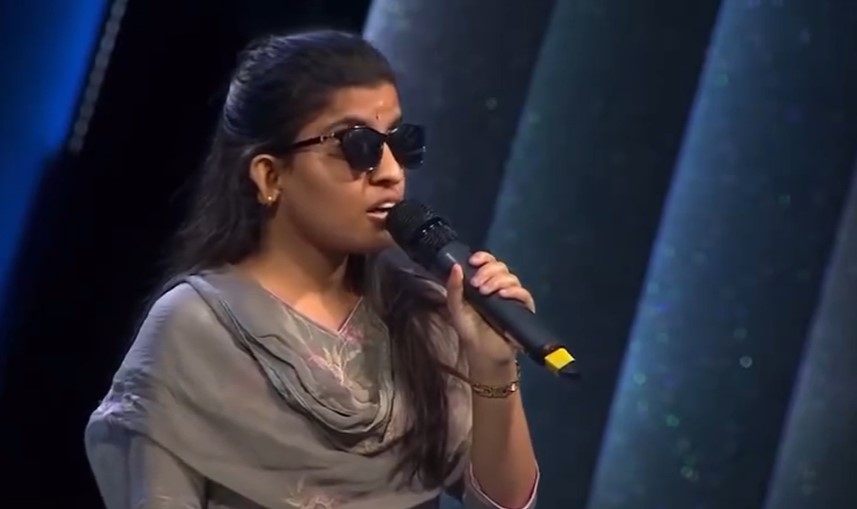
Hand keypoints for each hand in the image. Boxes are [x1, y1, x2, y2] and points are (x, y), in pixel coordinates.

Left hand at [446, 251, 535, 369]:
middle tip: (476, 284)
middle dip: (487, 271)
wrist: (483, 354)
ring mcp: (512, 297)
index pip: (487, 262)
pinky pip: (523, 293)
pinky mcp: (523, 309)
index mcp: (483, 282)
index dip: (483, 257)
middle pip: (500, 267)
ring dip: (497, 280)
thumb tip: (455, 266)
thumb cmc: (470, 330)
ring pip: (511, 277)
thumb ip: (454, 289)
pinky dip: (513, 291)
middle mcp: (499, 286)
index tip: (473, 261)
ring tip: (486, 292)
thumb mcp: (456, 309)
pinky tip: (502, 295)